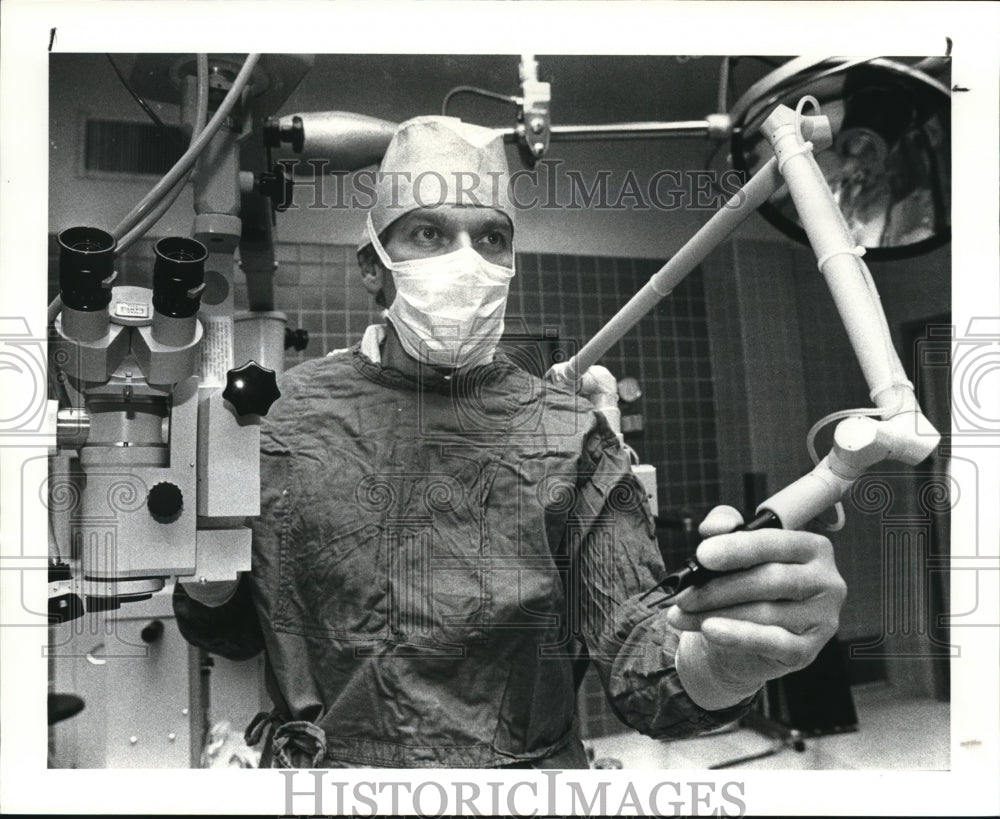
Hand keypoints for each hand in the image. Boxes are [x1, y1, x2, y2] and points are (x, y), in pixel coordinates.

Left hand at [667, 505, 846, 709]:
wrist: (749, 639)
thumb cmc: (747, 585)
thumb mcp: (735, 550)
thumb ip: (724, 526)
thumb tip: (714, 527)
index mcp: (813, 548)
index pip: (775, 543)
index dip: (737, 548)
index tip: (702, 554)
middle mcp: (827, 581)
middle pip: (769, 580)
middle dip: (718, 587)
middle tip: (682, 593)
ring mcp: (822, 619)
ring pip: (764, 613)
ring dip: (715, 613)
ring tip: (682, 614)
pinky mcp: (808, 650)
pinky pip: (770, 642)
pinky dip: (737, 636)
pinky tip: (710, 630)